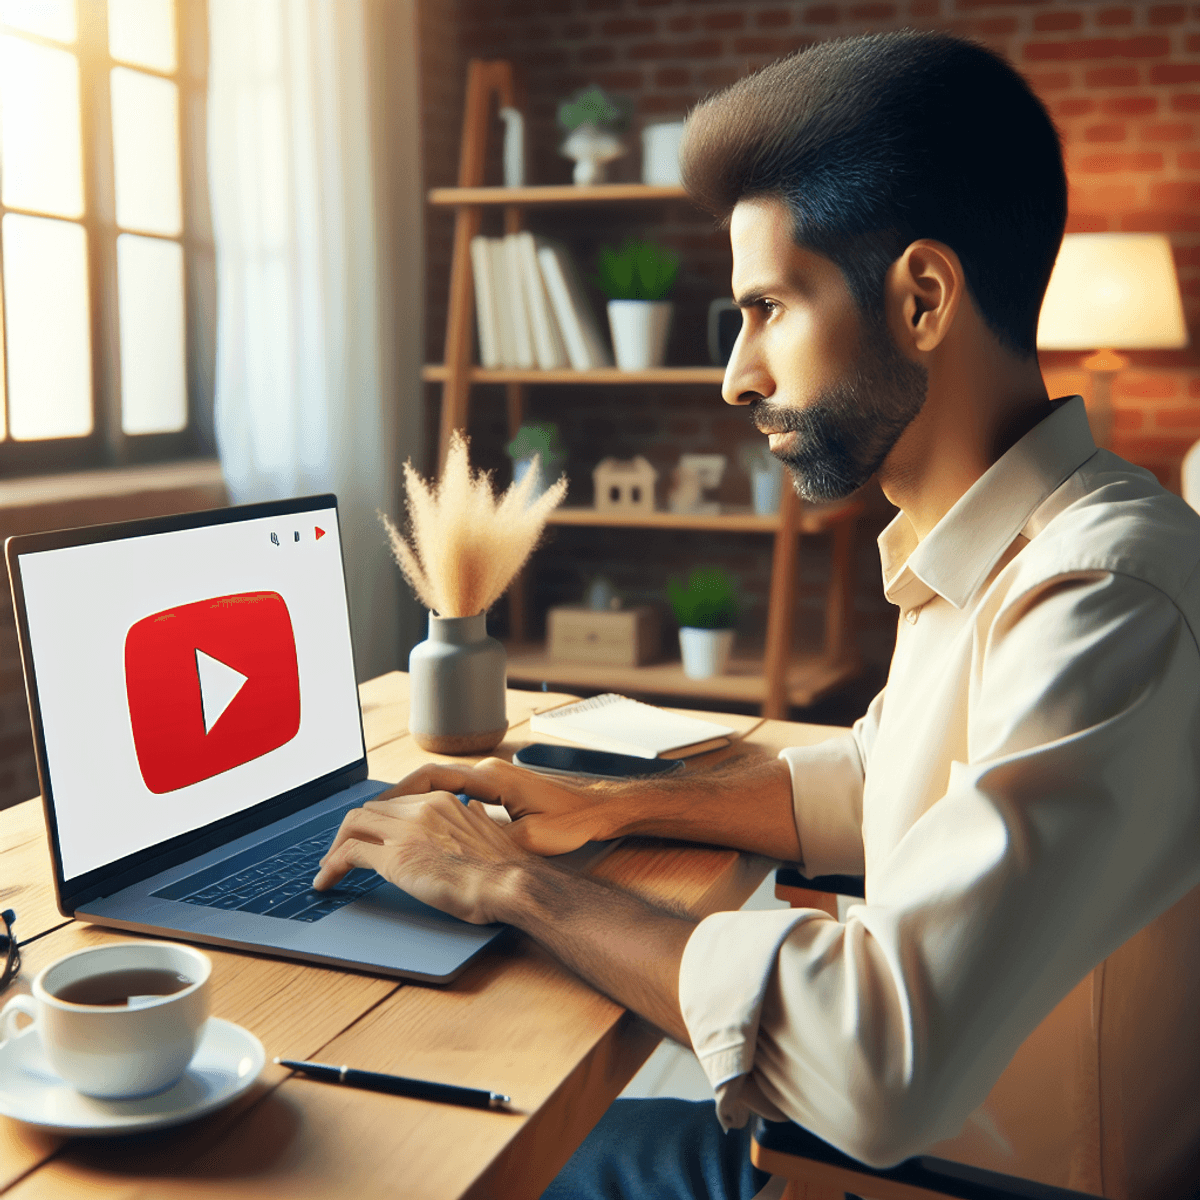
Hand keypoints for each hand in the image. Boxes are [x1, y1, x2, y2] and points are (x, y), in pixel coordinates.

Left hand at [312, 791, 533, 923]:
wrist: (510, 884)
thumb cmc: (507, 871)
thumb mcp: (493, 834)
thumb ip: (477, 820)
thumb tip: (476, 814)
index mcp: (445, 802)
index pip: (397, 802)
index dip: (379, 821)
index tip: (372, 837)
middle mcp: (422, 808)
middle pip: (371, 809)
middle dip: (353, 831)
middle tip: (343, 853)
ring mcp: (406, 830)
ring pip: (355, 824)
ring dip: (337, 846)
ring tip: (329, 868)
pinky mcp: (393, 856)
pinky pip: (349, 853)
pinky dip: (332, 866)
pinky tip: (327, 882)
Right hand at [372, 758, 619, 855]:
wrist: (603, 809)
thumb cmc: (573, 821)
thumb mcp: (531, 837)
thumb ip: (494, 838)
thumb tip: (459, 849)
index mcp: (491, 777)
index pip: (432, 777)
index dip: (399, 794)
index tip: (375, 811)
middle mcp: (488, 771)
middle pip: (429, 779)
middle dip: (397, 799)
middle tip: (366, 820)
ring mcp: (494, 778)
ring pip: (440, 787)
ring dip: (413, 803)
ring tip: (385, 826)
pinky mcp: (500, 790)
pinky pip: (455, 794)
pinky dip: (433, 807)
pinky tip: (423, 827)